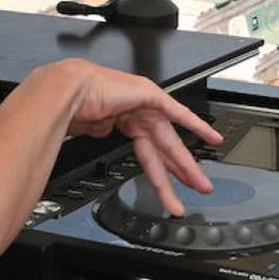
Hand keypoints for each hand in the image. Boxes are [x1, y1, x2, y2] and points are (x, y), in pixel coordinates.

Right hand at [48, 60, 221, 215]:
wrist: (67, 91)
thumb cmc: (70, 106)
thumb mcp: (90, 131)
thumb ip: (103, 134)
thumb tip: (105, 136)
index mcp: (122, 120)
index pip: (149, 151)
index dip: (162, 170)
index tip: (170, 184)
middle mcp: (136, 112)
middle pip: (164, 150)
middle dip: (181, 173)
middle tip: (198, 188)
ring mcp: (144, 104)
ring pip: (171, 141)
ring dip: (186, 165)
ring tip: (200, 183)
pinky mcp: (149, 95)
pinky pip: (177, 112)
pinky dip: (195, 124)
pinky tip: (211, 136)